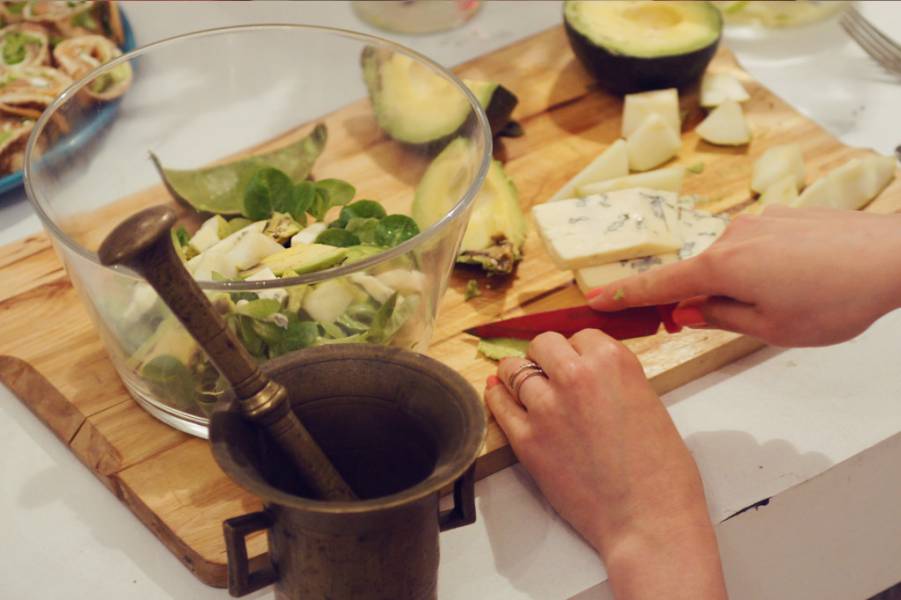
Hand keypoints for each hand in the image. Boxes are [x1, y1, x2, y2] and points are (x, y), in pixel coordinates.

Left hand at [485, 330, 725, 599]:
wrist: (648, 519)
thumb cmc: (661, 471)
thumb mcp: (648, 402)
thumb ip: (614, 380)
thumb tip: (588, 374)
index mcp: (613, 361)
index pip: (580, 336)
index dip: (578, 351)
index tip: (577, 363)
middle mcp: (575, 376)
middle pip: (543, 344)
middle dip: (547, 358)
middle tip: (551, 374)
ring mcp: (545, 407)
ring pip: (514, 370)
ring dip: (520, 376)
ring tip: (526, 386)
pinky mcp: (526, 439)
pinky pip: (499, 404)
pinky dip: (499, 398)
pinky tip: (503, 397)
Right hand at [589, 206, 900, 346]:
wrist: (893, 257)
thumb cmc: (834, 300)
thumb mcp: (770, 328)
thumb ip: (720, 317)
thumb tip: (689, 312)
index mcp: (720, 267)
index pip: (658, 284)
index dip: (625, 294)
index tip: (597, 299)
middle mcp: (731, 236)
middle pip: (697, 271)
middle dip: (701, 297)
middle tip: (726, 321)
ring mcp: (759, 221)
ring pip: (730, 259)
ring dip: (740, 283)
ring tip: (787, 302)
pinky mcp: (783, 214)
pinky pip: (756, 244)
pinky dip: (763, 265)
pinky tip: (800, 279)